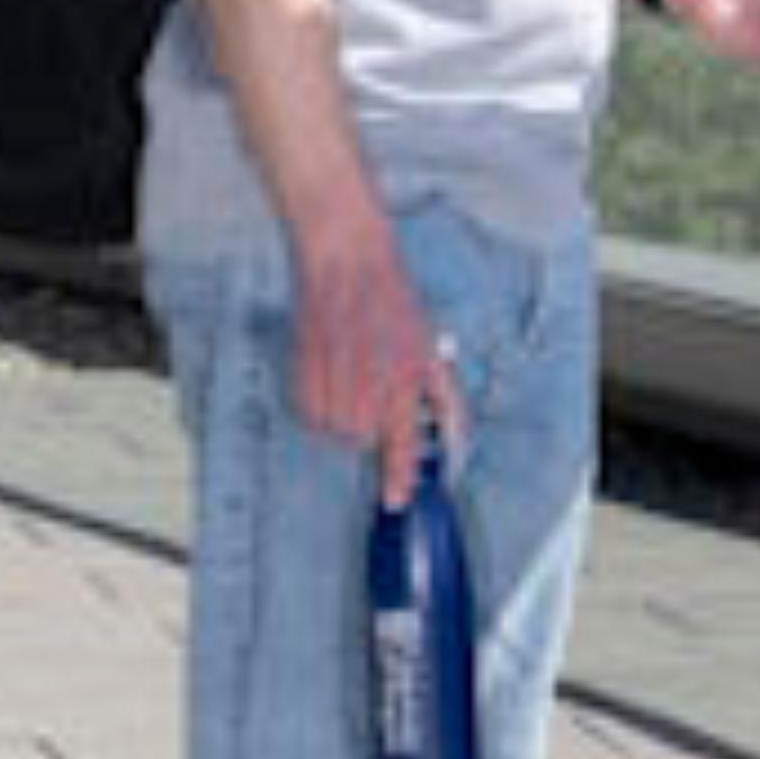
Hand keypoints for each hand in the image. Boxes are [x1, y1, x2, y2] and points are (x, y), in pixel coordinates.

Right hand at [287, 225, 457, 512]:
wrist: (346, 258)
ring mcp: (333, 376)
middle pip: (362, 440)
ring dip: (341, 416)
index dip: (398, 477)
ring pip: (333, 429)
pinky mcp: (303, 368)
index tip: (394, 500)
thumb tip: (456, 440)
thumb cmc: (392, 296)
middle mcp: (369, 382)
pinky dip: (317, 404)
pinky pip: (308, 412)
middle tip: (373, 396)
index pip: (402, 442)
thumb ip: (444, 399)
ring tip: (350, 380)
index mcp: (407, 377)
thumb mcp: (430, 346)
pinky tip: (329, 375)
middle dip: (369, 427)